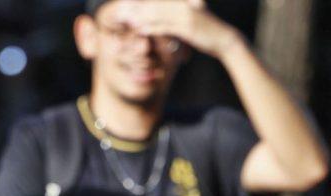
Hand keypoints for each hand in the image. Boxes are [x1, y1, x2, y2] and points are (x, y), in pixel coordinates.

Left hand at [119, 0, 243, 57]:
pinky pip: (165, 27)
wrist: (224, 40)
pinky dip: (151, 28)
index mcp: (186, 3)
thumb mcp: (191, 20)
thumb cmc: (206, 32)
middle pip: (157, 5)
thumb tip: (162, 17)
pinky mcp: (187, 29)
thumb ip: (177, 17)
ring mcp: (186, 17)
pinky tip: (140, 30)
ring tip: (127, 19)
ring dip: (142, 17)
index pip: (161, 1)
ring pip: (159, 15)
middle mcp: (185, 7)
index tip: (130, 4)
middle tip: (123, 9)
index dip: (146, 2)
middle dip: (140, 7)